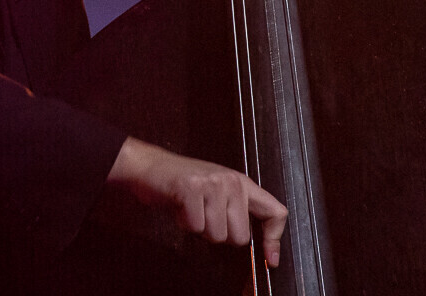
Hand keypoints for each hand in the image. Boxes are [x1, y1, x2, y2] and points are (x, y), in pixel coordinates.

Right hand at [107, 136, 286, 267]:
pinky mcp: (192, 188)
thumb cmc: (183, 184)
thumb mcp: (217, 193)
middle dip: (219, 235)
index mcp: (242, 183)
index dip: (274, 239)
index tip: (270, 260)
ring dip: (200, 230)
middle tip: (204, 217)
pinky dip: (185, 224)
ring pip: (217, 235)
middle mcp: (232, 181)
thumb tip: (250, 243)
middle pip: (240, 236)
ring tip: (191, 210)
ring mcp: (213, 183)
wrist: (150, 166)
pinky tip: (180, 208)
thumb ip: (236, 212)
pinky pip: (196, 227)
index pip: (275, 212)